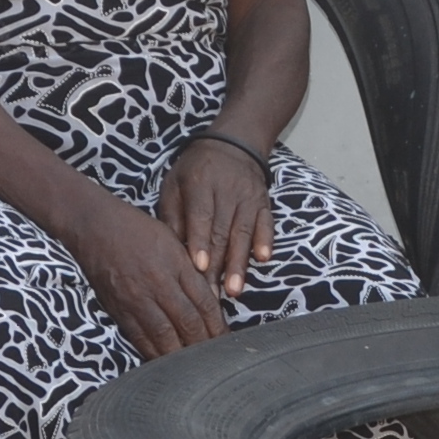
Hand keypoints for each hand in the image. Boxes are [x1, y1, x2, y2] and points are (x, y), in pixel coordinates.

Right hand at [59, 195, 235, 356]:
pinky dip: (154, 352)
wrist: (94, 226)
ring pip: (164, 335)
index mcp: (176, 264)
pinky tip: (164, 362)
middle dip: (204, 344)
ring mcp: (136, 298)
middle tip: (216, 360)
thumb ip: (190, 270)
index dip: (218, 325)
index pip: (204, 303)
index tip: (227, 340)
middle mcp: (157, 283)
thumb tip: (210, 299)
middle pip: (187, 322)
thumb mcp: (172, 241)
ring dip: (181, 354)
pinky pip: (139, 337)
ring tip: (194, 368)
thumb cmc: (136, 230)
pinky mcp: (118, 309)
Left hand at [156, 135, 275, 294]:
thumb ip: (172, 215)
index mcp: (200, 184)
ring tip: (235, 289)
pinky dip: (265, 241)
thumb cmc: (195, 171)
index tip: (198, 266)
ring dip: (240, 263)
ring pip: (244, 233)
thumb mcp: (174, 184)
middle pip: (222, 232)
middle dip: (217, 265)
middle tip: (211, 294)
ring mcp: (248, 198)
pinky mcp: (264, 203)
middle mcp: (227, 191)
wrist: (233, 144)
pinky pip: (266, 224)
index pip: (201, 216)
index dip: (200, 242)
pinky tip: (263, 259)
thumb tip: (172, 250)